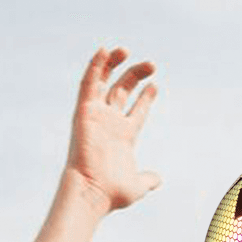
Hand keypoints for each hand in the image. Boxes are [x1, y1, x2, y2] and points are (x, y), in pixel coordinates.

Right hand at [67, 48, 160, 210]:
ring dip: (114, 65)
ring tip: (126, 49)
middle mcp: (109, 123)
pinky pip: (88, 84)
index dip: (145, 97)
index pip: (135, 110)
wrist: (94, 191)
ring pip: (104, 82)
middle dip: (136, 75)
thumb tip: (157, 180)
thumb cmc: (113, 192)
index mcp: (123, 136)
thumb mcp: (138, 185)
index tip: (155, 84)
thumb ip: (148, 179)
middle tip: (152, 64)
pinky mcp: (84, 112)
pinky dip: (95, 67)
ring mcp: (96, 116)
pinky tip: (104, 50)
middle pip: (122, 91)